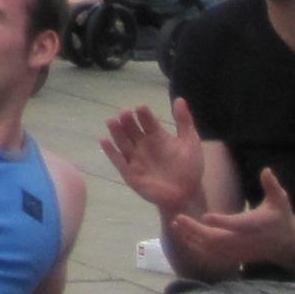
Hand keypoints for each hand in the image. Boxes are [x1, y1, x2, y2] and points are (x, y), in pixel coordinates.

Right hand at [102, 96, 209, 218]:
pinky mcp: (130, 173)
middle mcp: (143, 144)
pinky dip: (110, 152)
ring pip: (122, 142)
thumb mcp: (190, 143)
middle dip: (128, 121)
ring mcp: (135, 158)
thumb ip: (184, 122)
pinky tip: (104, 142)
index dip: (144, 115)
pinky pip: (118, 161)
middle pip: (132, 129)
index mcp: (157, 135)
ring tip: (111, 122)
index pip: (148, 121)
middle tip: (125, 113)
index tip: (141, 108)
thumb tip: (179, 98)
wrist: (186, 195)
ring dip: (116, 132)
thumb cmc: (189, 168)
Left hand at [181, 166, 294, 266]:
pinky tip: (183, 236)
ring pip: (213, 249)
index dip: (223, 222)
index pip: (239, 225)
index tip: (206, 216)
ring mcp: (240, 251)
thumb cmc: (280, 216)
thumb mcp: (280, 199)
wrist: (286, 244)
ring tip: (176, 225)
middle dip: (197, 230)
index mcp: (257, 225)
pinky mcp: (236, 257)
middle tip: (179, 218)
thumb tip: (266, 170)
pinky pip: (214, 256)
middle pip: (219, 240)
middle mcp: (246, 240)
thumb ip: (272, 186)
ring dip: (193, 238)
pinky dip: (198, 248)